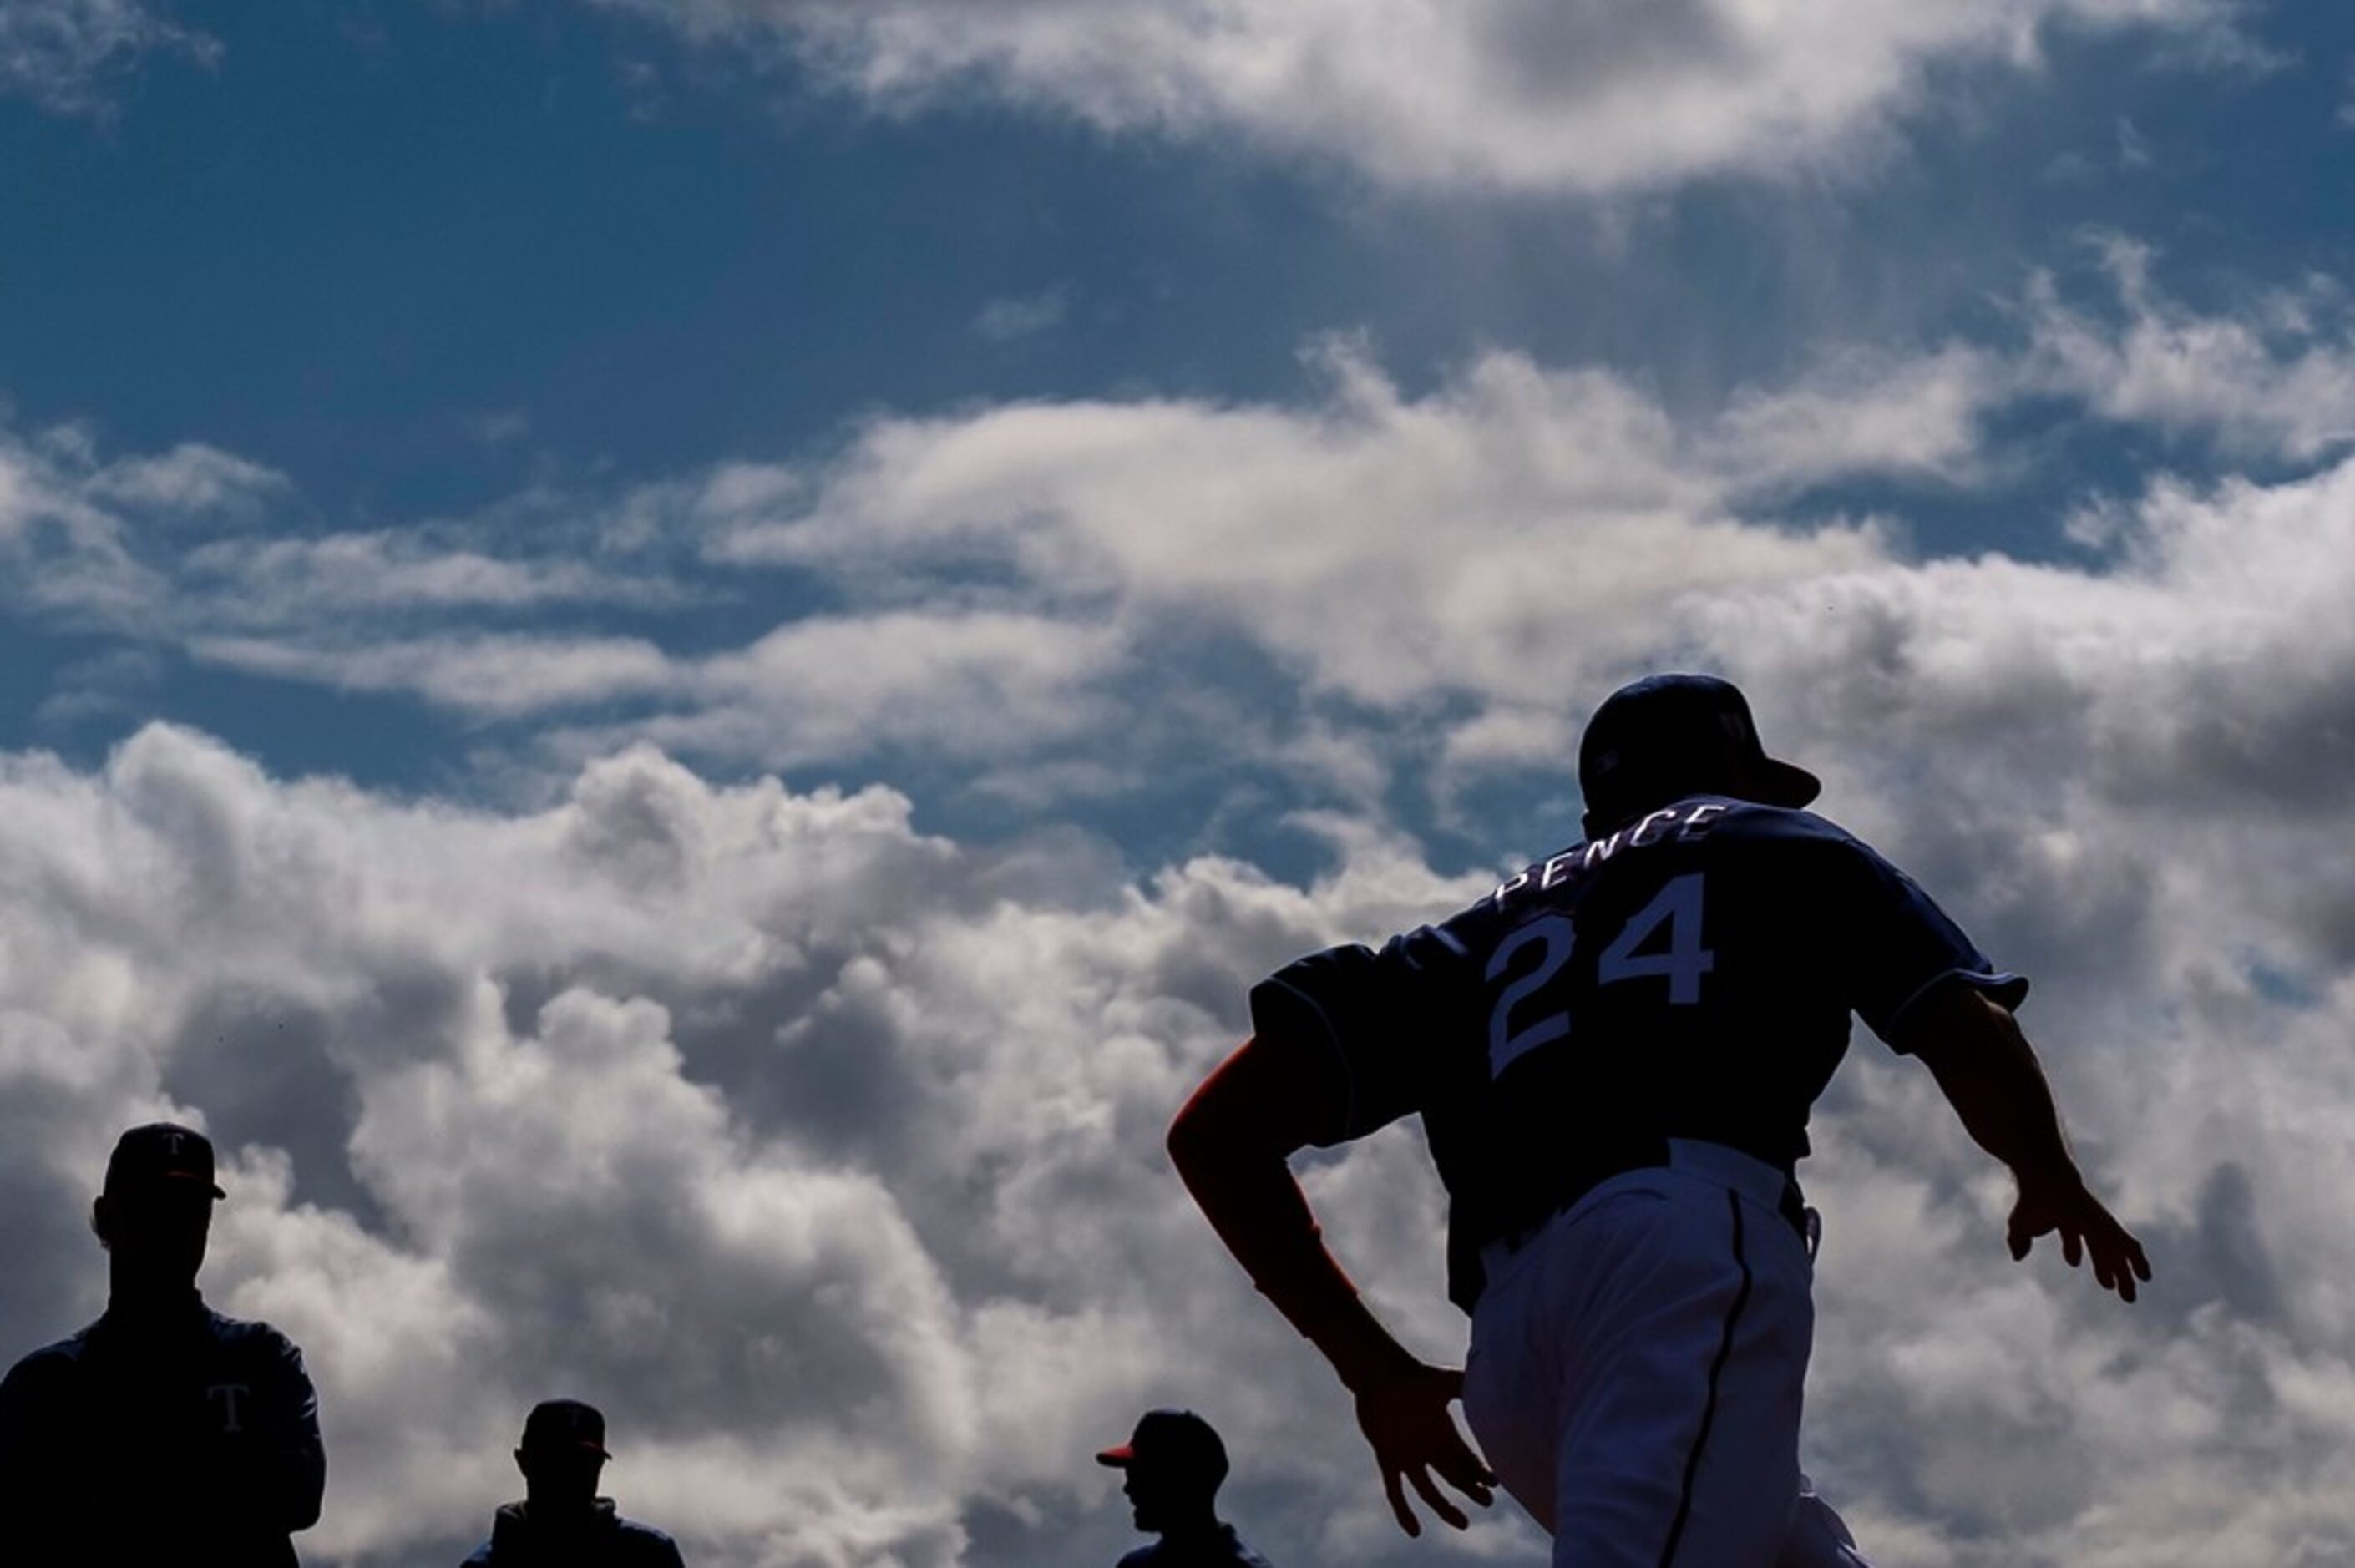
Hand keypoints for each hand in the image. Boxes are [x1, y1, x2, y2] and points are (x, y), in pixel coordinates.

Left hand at [1349, 1361, 1495, 1536]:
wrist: (1378, 1373)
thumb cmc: (1411, 1375)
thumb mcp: (1444, 1383)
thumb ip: (1467, 1387)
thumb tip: (1493, 1385)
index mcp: (1444, 1433)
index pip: (1468, 1460)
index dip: (1481, 1472)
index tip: (1495, 1483)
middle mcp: (1428, 1447)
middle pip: (1454, 1476)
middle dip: (1472, 1489)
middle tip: (1487, 1501)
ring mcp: (1408, 1455)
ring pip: (1429, 1490)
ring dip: (1445, 1507)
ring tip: (1463, 1524)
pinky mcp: (1388, 1458)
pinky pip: (1395, 1489)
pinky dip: (1403, 1510)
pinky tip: (1414, 1531)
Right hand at [2008, 1176, 2152, 1301]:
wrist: (2050, 1181)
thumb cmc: (2033, 1200)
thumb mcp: (2021, 1225)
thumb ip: (2019, 1240)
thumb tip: (2018, 1257)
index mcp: (2064, 1219)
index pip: (2071, 1235)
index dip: (2072, 1248)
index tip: (2073, 1262)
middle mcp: (2085, 1221)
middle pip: (2098, 1248)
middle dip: (2104, 1267)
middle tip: (2110, 1287)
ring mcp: (2099, 1224)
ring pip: (2115, 1252)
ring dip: (2124, 1273)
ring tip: (2130, 1294)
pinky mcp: (2110, 1226)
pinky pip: (2129, 1247)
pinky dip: (2138, 1262)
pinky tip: (2146, 1276)